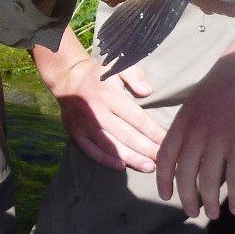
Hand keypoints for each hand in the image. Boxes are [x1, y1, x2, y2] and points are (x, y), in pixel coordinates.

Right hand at [43, 53, 166, 172]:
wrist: (66, 78)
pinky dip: (106, 160)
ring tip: (148, 167)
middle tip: (163, 161)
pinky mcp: (76, 133)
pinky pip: (91, 150)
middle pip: (127, 136)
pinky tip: (121, 166)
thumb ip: (135, 76)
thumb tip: (148, 91)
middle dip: (147, 150)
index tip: (168, 142)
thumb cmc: (98, 74)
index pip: (137, 119)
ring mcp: (86, 125)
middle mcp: (98, 112)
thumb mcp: (118, 67)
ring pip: (111, 146)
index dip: (154, 132)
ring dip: (131, 158)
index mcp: (110, 96)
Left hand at [154, 48, 234, 219]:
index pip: (165, 157)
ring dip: (210, 202)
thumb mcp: (195, 102)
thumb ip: (189, 126)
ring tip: (213, 214)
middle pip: (185, 174)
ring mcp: (218, 140)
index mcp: (182, 122)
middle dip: (186, 197)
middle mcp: (196, 133)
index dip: (164, 180)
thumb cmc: (224, 84)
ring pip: (208, 181)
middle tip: (190, 211)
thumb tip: (185, 149)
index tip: (166, 195)